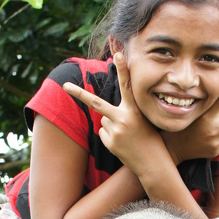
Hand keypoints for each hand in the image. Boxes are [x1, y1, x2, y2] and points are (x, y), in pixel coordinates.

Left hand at [63, 52, 164, 176]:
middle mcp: (123, 119)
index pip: (127, 86)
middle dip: (79, 94)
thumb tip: (102, 113)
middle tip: (64, 86)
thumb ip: (126, 112)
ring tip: (127, 135)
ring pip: (103, 120)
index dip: (123, 69)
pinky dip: (110, 136)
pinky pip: (103, 132)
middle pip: (96, 103)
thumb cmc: (151, 139)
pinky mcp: (110, 142)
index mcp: (135, 111)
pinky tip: (123, 143)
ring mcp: (115, 132)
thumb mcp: (144, 120)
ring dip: (111, 124)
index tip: (118, 54)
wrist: (153, 163)